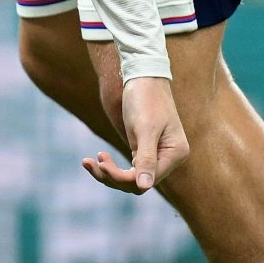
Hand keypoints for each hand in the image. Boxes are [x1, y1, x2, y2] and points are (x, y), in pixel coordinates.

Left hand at [82, 75, 187, 194]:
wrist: (142, 76)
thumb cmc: (146, 98)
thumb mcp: (145, 129)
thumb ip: (146, 159)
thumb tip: (144, 186)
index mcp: (175, 154)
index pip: (147, 179)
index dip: (122, 177)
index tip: (101, 163)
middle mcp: (169, 159)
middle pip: (138, 183)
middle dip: (112, 176)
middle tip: (91, 162)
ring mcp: (157, 156)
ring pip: (131, 179)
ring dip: (108, 173)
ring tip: (88, 161)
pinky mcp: (144, 151)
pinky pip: (128, 169)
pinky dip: (112, 166)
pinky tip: (97, 157)